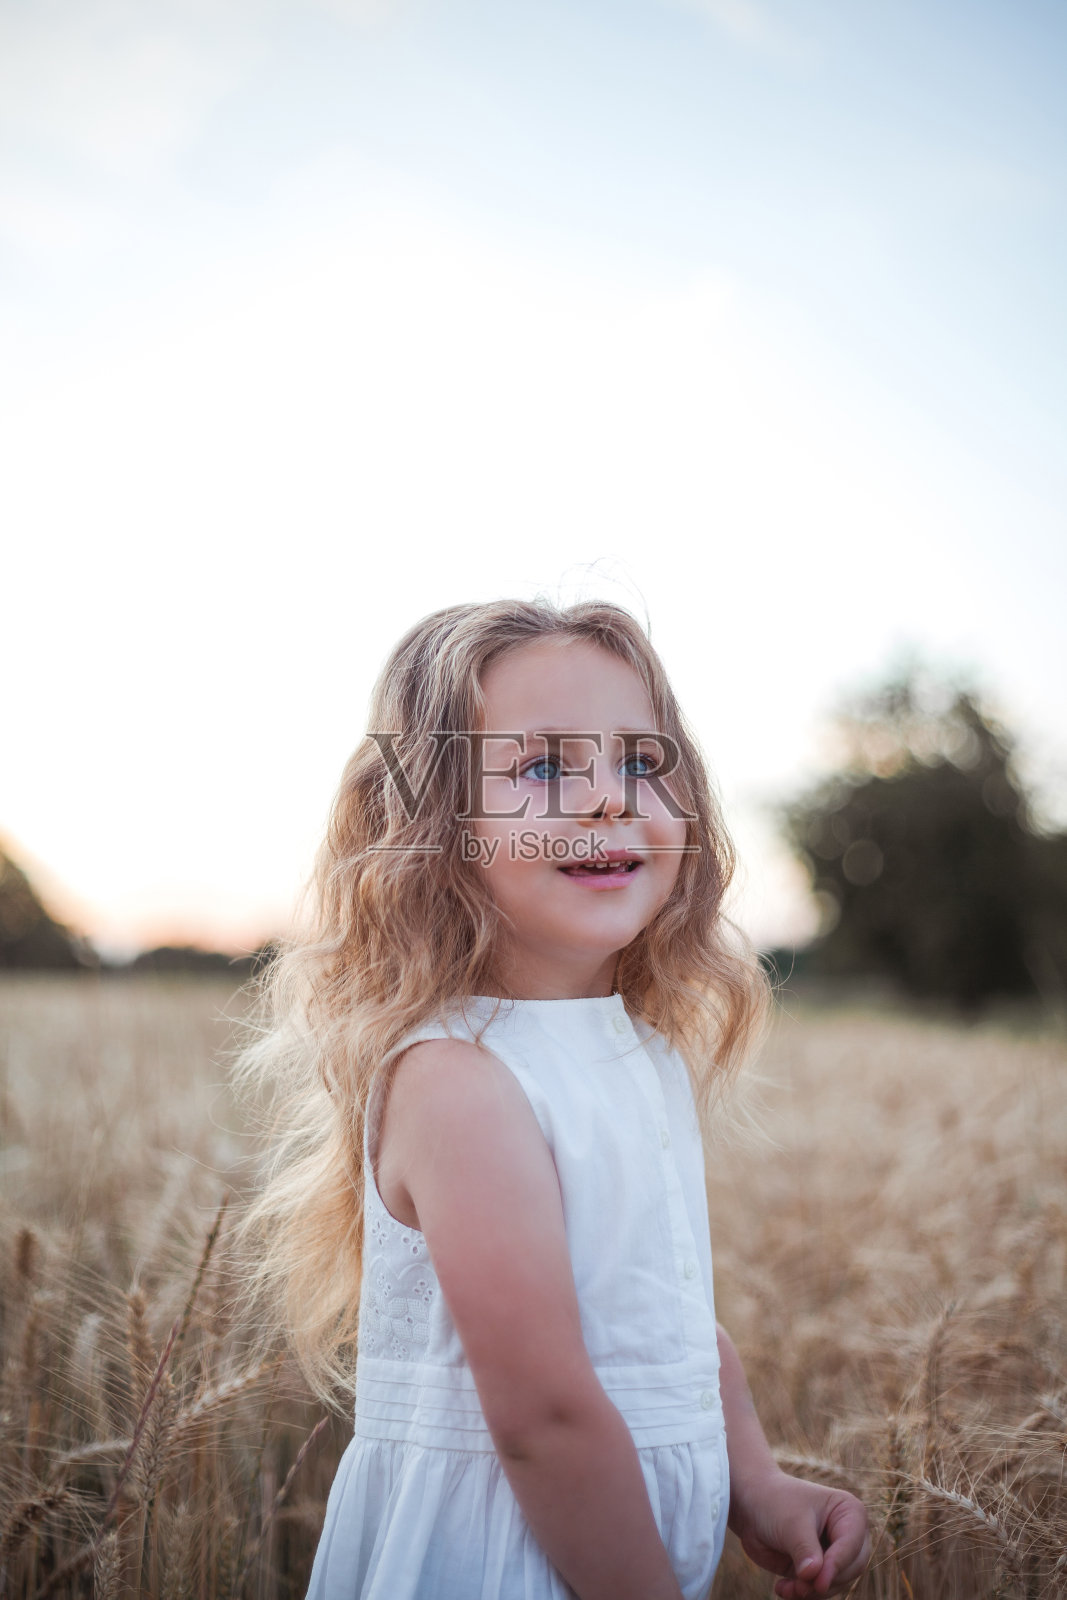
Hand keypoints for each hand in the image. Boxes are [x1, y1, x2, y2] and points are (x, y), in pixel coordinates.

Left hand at [730, 1468, 869, 1597]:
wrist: (750, 1506)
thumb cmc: (774, 1503)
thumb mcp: (791, 1522)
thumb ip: (804, 1550)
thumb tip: (812, 1576)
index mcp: (849, 1512)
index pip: (852, 1545)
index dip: (837, 1565)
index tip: (818, 1583)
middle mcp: (848, 1534)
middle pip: (851, 1569)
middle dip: (825, 1581)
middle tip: (800, 1587)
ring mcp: (833, 1553)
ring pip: (835, 1584)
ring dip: (811, 1591)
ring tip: (788, 1588)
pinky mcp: (818, 1570)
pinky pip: (819, 1591)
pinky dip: (802, 1594)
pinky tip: (782, 1588)